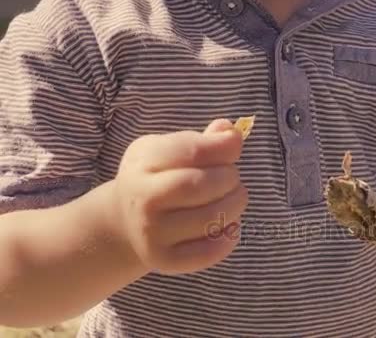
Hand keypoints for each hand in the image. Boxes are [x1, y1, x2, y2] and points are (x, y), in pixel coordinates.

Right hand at [111, 119, 247, 274]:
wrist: (124, 223)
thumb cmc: (155, 178)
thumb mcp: (165, 150)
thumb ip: (199, 141)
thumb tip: (229, 131)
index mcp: (143, 163)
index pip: (192, 151)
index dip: (223, 146)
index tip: (234, 145)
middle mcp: (144, 199)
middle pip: (201, 185)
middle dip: (229, 178)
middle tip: (233, 177)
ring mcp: (152, 233)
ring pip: (211, 218)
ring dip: (235, 205)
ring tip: (234, 197)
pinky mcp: (165, 261)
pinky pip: (209, 251)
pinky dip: (229, 236)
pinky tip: (230, 224)